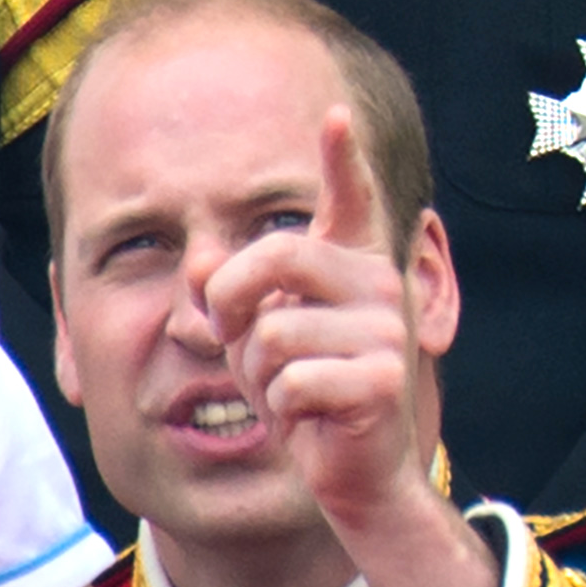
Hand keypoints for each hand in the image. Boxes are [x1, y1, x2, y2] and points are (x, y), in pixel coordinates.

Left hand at [200, 107, 425, 533]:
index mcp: (350, 261)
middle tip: (238, 338)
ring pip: (273, 333)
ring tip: (293, 390)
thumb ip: (229, 294)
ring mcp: (386, 328)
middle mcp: (376, 281)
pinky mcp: (384, 379)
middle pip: (275, 255)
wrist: (352, 471)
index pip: (351, 198)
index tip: (336, 115)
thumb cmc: (300, 389)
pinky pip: (293, 381)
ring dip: (261, 375)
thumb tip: (199, 264)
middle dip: (233, 299)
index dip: (343, 157)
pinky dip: (284, 408)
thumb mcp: (253, 334)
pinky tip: (313, 417)